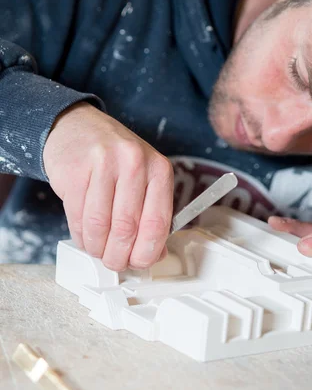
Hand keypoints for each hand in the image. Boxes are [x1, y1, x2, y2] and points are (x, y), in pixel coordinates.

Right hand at [43, 102, 172, 271]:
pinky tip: (86, 237)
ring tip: (99, 250)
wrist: (76, 127)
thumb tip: (156, 253)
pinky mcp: (74, 171)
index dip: (147, 252)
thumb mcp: (144, 178)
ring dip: (98, 248)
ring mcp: (103, 164)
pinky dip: (81, 236)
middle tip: (115, 263)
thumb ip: (152, 213)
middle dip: (119, 255)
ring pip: (100, 226)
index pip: (158, 222)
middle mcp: (134, 163)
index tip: (140, 263)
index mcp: (159, 169)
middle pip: (127, 228)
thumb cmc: (114, 158)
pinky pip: (77, 218)